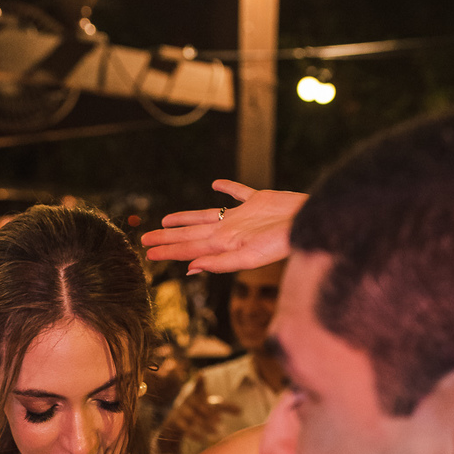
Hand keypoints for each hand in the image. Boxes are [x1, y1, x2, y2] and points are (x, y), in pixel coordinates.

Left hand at [142, 181, 306, 272]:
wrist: (309, 223)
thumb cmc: (281, 243)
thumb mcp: (248, 258)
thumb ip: (219, 263)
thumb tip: (190, 268)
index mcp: (224, 243)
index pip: (188, 248)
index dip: (167, 250)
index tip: (148, 253)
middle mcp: (229, 230)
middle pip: (191, 234)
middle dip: (167, 238)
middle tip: (145, 239)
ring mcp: (243, 215)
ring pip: (206, 215)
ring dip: (186, 218)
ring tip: (167, 220)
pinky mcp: (259, 199)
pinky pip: (238, 192)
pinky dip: (227, 188)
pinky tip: (216, 185)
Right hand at [162, 383, 240, 445]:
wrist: (176, 420)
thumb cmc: (198, 410)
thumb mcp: (211, 407)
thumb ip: (226, 408)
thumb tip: (241, 411)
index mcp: (197, 396)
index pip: (198, 387)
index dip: (199, 382)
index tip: (200, 375)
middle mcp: (188, 402)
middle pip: (200, 407)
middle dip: (209, 413)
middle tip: (220, 420)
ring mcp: (181, 412)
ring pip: (193, 418)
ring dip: (204, 425)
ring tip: (216, 431)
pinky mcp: (177, 423)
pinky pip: (185, 429)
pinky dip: (194, 434)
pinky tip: (203, 440)